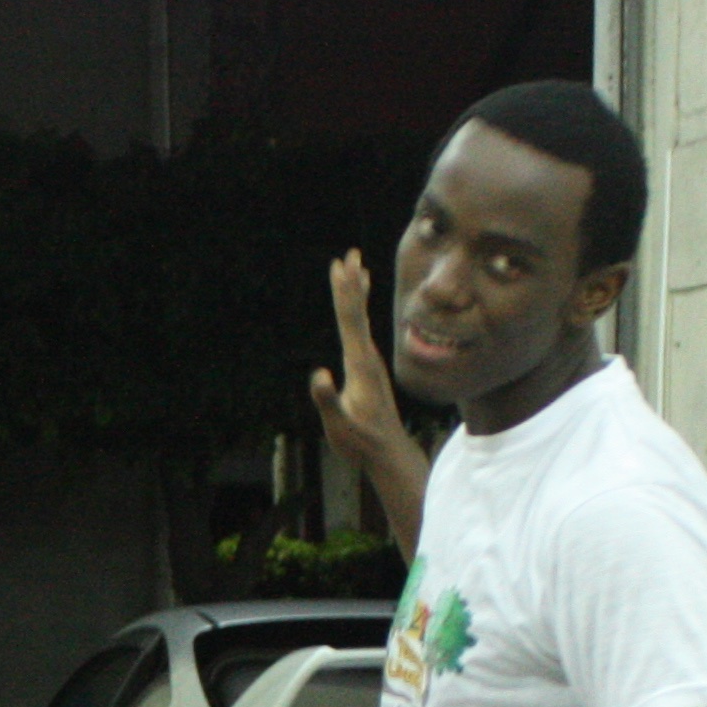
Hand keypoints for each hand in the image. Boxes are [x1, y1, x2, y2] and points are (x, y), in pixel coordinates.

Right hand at [307, 249, 423, 490]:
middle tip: (349, 255)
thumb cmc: (360, 442)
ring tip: (356, 268)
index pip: (350, 320)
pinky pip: (361, 331)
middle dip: (351, 283)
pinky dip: (358, 312)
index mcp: (359, 364)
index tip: (340, 266)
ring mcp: (369, 362)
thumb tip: (319, 375)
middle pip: (357, 313)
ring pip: (361, 319)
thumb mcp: (340, 425)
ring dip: (356, 293)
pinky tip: (357, 308)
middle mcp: (367, 357)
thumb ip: (329, 401)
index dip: (343, 292)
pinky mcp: (367, 368)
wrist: (387, 452)